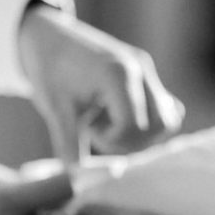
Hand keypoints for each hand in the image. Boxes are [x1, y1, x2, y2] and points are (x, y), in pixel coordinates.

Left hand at [17, 3, 183, 159]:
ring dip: (141, 132)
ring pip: (168, 117)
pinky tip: (116, 116)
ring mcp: (146, 69)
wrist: (47, 35)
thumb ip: (67, 143)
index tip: (88, 130)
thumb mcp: (54, 108)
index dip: (113, 140)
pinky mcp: (146, 72)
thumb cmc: (49, 69)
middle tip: (99, 132)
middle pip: (160, 125)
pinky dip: (147, 120)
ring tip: (108, 122)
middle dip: (131, 141)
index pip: (134, 126)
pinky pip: (164, 105)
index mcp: (118, 75)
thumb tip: (77, 178)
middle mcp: (140, 69)